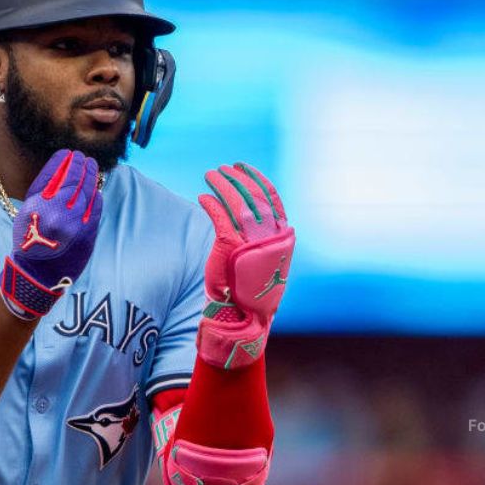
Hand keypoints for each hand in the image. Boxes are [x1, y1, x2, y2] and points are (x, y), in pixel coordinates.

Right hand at [0, 149, 102, 319]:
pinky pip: (96, 208)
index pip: (54, 173)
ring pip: (87, 191)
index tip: (68, 153)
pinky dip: (97, 195)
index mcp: (37, 204)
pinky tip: (96, 189)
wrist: (37, 274)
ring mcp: (74, 223)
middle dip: (80, 164)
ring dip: (91, 175)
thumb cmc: (30, 239)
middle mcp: (56, 212)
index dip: (64, 160)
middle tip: (83, 157)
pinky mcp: (87, 234)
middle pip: (73, 179)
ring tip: (91, 166)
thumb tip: (61, 166)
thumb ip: (42, 189)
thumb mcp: (27, 211)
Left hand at [196, 163, 294, 368]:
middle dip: (237, 178)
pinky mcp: (229, 244)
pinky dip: (210, 202)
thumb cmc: (253, 289)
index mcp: (282, 236)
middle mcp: (269, 235)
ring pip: (236, 200)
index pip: (271, 197)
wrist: (244, 316)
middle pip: (253, 195)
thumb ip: (262, 236)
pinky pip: (219, 215)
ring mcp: (250, 239)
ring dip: (222, 184)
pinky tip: (203, 197)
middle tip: (223, 168)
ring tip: (211, 175)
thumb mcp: (264, 258)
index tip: (243, 168)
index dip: (256, 179)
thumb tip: (254, 214)